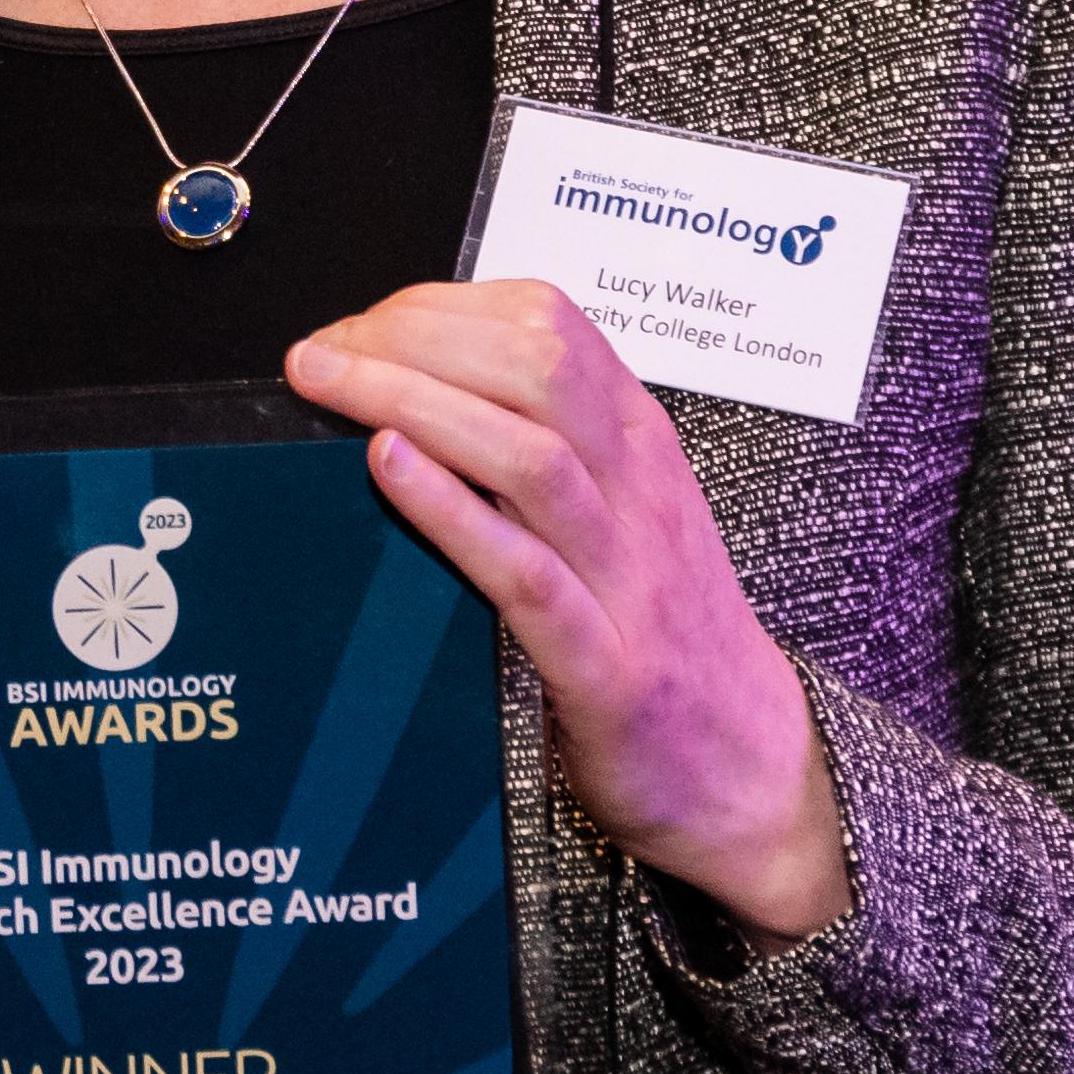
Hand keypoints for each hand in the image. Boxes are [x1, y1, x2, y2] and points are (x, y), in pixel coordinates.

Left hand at [288, 277, 858, 939]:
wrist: (753, 766)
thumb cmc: (664, 631)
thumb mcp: (623, 512)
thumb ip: (549, 446)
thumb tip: (419, 390)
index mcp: (640, 442)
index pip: (549, 324)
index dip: (439, 307)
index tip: (356, 325)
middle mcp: (639, 490)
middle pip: (535, 365)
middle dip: (413, 338)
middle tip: (319, 354)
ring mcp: (628, 576)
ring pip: (531, 453)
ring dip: (416, 402)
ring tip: (329, 385)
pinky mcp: (606, 666)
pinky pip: (528, 574)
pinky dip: (454, 512)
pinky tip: (388, 470)